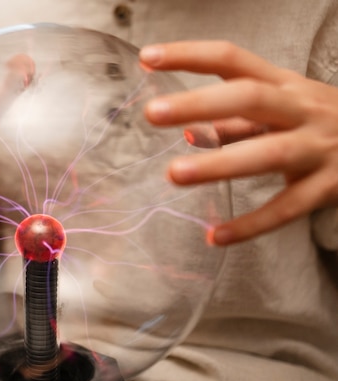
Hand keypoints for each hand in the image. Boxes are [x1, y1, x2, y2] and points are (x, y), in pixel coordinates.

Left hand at [139, 41, 337, 245]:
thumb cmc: (317, 122)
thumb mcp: (281, 109)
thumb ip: (236, 121)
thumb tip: (188, 132)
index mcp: (283, 84)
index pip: (232, 60)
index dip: (191, 55)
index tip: (149, 57)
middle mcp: (302, 109)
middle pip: (250, 98)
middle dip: (200, 103)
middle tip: (152, 113)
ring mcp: (318, 147)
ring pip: (268, 153)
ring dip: (219, 164)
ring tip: (174, 174)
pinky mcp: (329, 186)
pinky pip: (287, 207)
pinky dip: (251, 224)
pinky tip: (216, 236)